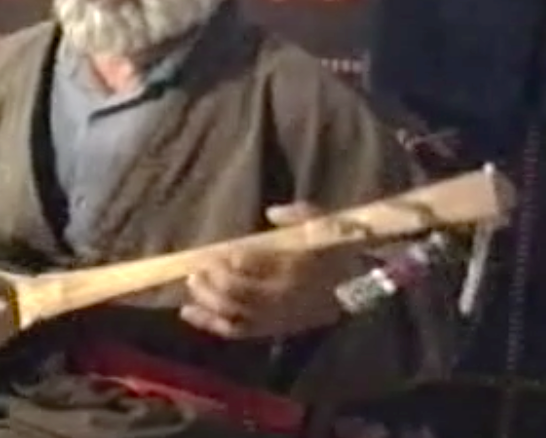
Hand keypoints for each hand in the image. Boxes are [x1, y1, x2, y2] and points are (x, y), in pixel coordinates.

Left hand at [181, 204, 356, 338]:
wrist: (356, 285)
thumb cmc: (333, 247)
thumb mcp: (323, 222)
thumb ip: (299, 215)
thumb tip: (272, 214)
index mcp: (296, 266)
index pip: (256, 265)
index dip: (232, 261)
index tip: (217, 254)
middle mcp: (285, 295)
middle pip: (240, 292)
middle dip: (214, 281)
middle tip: (197, 270)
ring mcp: (278, 316)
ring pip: (235, 314)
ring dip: (208, 301)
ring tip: (192, 286)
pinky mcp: (272, 328)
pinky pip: (237, 331)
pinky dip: (210, 324)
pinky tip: (189, 313)